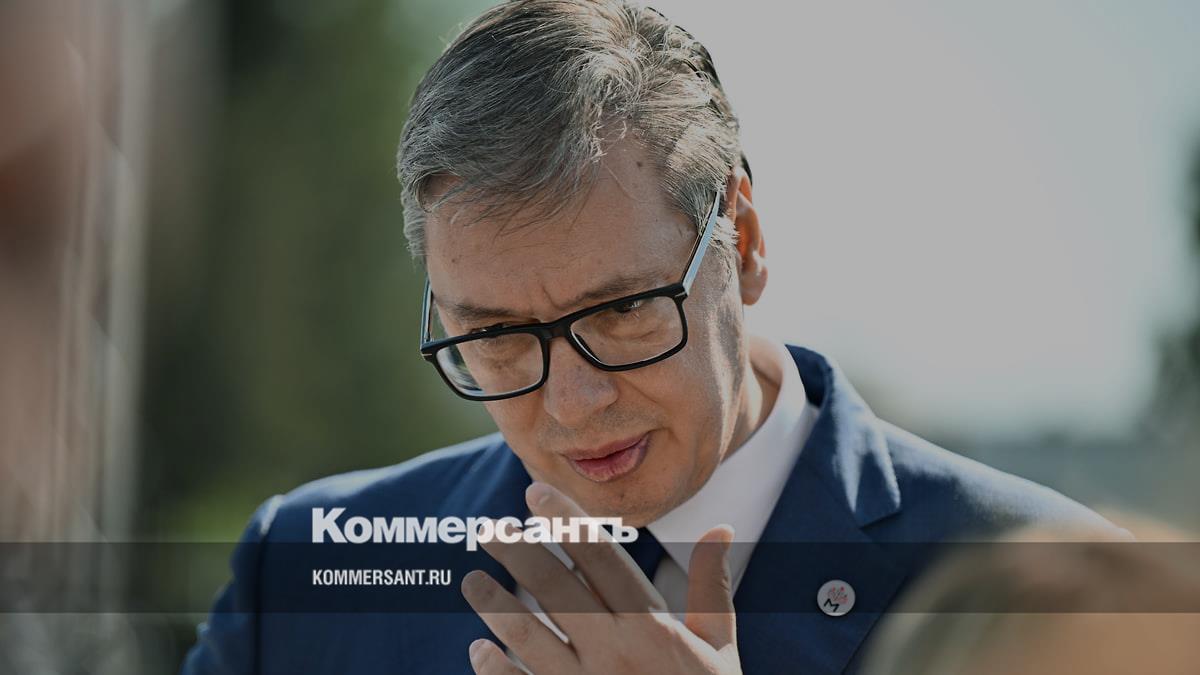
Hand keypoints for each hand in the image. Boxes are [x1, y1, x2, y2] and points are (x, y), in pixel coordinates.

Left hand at [461, 481, 740, 673]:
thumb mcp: (719, 649)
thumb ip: (711, 588)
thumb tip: (720, 529)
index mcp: (653, 628)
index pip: (601, 558)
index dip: (566, 521)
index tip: (535, 494)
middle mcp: (614, 653)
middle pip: (555, 589)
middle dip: (517, 553)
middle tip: (486, 529)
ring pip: (528, 635)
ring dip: (494, 606)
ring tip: (471, 582)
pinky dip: (495, 670)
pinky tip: (478, 649)